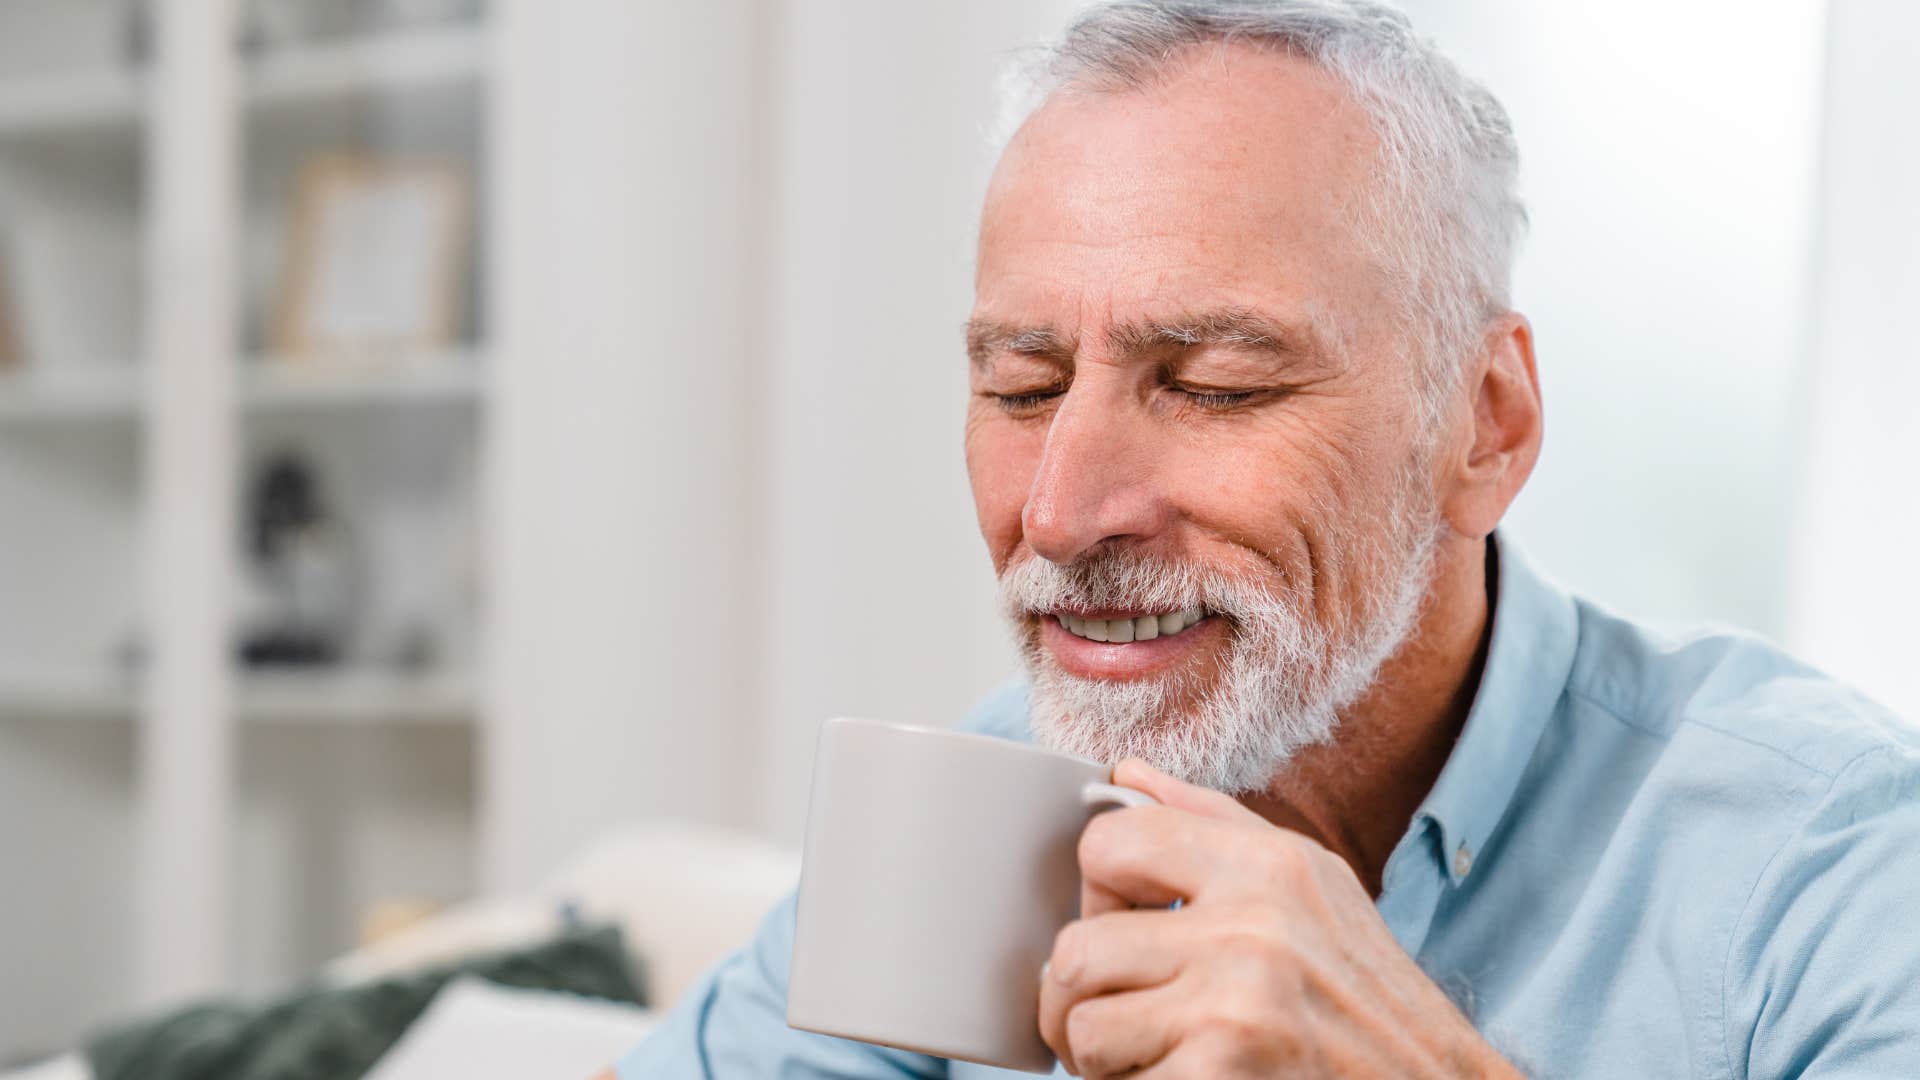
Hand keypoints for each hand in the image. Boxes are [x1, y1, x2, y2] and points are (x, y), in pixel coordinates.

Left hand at [1037, 759, 1519, 1077]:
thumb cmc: (1369, 1001)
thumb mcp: (1314, 886)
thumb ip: (1210, 822)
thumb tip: (1126, 775)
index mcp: (1268, 866)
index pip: (1105, 844)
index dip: (1098, 895)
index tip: (1129, 929)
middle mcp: (1251, 929)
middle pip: (1077, 951)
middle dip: (1090, 995)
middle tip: (1137, 1016)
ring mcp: (1233, 1009)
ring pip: (1082, 1027)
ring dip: (1110, 1057)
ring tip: (1169, 1053)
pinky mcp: (1217, 1077)